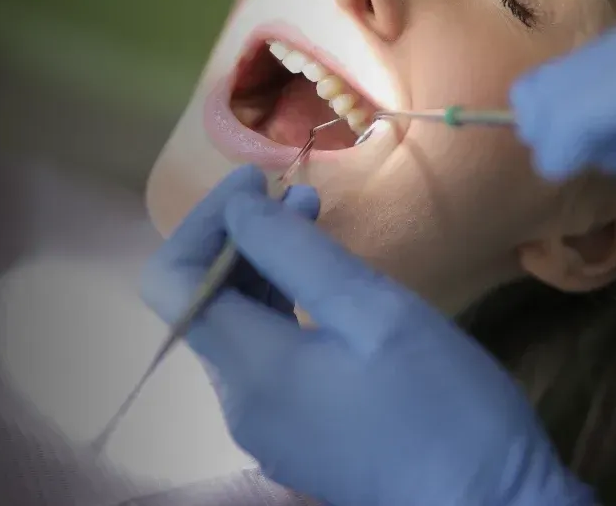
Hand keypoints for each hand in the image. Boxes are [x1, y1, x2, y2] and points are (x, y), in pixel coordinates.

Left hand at [142, 165, 594, 505]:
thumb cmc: (442, 405)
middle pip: (203, 301)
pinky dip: (281, 306)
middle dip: (241, 237)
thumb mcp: (374, 312)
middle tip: (301, 197)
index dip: (203, 221)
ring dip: (264, 268)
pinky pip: (265, 355)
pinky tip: (326, 287)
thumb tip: (236, 206)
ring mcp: (265, 423)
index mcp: (250, 368)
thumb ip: (296, 253)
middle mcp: (240, 400)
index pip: (173, 281)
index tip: (256, 182)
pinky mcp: (295, 433)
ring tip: (315, 224)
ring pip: (236, 326)